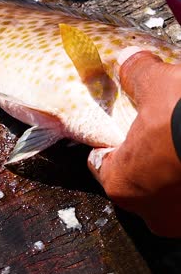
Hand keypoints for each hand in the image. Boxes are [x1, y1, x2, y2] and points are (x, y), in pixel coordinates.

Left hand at [88, 50, 180, 237]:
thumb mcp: (159, 85)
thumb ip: (137, 74)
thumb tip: (131, 61)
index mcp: (122, 185)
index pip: (101, 163)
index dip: (108, 142)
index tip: (116, 131)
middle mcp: (151, 212)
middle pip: (139, 178)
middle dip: (146, 156)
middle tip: (155, 133)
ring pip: (169, 190)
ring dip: (173, 170)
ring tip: (178, 141)